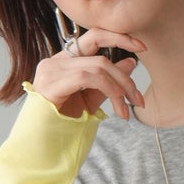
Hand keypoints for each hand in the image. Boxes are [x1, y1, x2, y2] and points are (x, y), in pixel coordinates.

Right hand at [30, 26, 146, 121]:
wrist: (42, 147)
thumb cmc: (62, 124)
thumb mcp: (90, 100)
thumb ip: (108, 82)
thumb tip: (130, 62)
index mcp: (64, 61)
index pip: (94, 36)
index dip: (119, 37)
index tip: (142, 48)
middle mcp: (55, 61)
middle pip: (100, 55)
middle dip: (125, 77)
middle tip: (139, 99)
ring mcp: (51, 70)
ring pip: (98, 67)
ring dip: (120, 89)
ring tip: (127, 110)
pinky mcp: (52, 82)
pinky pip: (88, 77)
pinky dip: (109, 90)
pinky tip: (117, 107)